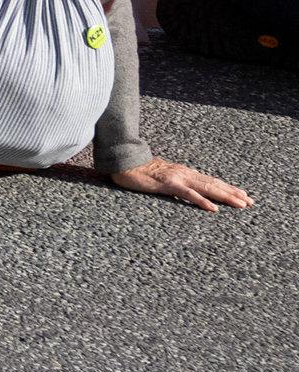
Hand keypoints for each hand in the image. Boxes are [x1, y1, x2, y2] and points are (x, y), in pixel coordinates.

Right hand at [106, 157, 252, 210]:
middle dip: (233, 193)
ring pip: (207, 188)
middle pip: (214, 184)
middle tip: (251, 202)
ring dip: (226, 196)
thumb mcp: (160, 177)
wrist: (122, 163)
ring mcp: (177, 178)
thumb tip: (183, 189)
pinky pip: (188, 194)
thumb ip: (173, 182)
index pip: (210, 181)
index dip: (228, 188)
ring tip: (241, 204)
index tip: (243, 195)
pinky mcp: (167, 184)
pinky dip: (202, 201)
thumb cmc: (138, 171)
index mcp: (184, 173)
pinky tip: (213, 208)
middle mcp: (184, 173)